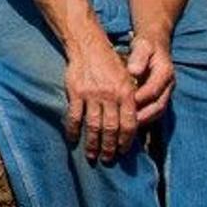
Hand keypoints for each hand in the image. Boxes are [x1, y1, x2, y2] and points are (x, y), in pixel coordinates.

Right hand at [63, 40, 144, 164]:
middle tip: (108, 159)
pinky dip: (74, 130)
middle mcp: (110, 95)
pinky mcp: (76, 93)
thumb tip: (133, 123)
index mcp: (126, 93)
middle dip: (110, 147)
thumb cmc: (110, 63)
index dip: (127, 141)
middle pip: (111, 128)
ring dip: (93, 143)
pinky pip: (75, 116)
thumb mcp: (127, 78)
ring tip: (92, 155)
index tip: (123, 152)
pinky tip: (73, 140)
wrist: (88, 46)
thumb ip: (130, 99)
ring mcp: (92, 95)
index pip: (129, 123)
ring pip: (93, 126)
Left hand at [122, 33, 176, 131]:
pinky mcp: (158, 97)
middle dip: (142, 116)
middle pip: (158, 106)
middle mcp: (168, 85)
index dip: (140, 99)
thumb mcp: (142, 45)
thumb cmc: (146, 44)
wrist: (155, 44)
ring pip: (156, 112)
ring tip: (125, 126)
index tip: (124, 104)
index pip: (154, 91)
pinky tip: (127, 122)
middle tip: (124, 122)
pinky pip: (152, 112)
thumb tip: (133, 71)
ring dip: (142, 120)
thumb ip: (139, 56)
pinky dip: (141, 118)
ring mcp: (165, 93)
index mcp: (165, 73)